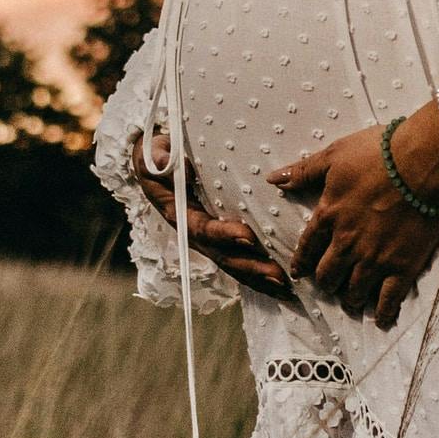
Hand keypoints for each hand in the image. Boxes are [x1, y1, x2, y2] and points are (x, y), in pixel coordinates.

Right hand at [130, 131, 292, 301]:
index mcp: (179, 214)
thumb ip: (159, 157)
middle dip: (250, 267)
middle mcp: (195, 232)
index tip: (248, 236)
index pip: (202, 229)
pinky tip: (282, 283)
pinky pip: (240, 257)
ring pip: (234, 262)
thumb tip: (167, 164)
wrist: (158, 161)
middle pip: (223, 255)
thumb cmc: (159, 154)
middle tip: (277, 275)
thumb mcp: (152, 151)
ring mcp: (209, 238)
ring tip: (285, 286)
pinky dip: (259, 273)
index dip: (224, 235)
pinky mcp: (222, 238)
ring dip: (259, 277)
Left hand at [270, 102, 438, 326]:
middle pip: (328, 275)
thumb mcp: (334, 155)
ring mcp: (374, 258)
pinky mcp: (402, 266)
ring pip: (354, 291)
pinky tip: (381, 320)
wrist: (420, 163)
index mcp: (328, 216)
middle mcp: (347, 243)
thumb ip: (304, 171)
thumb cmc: (377, 153)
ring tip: (353, 303)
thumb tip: (274, 178)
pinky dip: (383, 312)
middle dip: (327, 283)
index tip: (301, 273)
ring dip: (351, 300)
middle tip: (331, 286)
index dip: (302, 262)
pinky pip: (389, 298)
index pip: (307, 248)